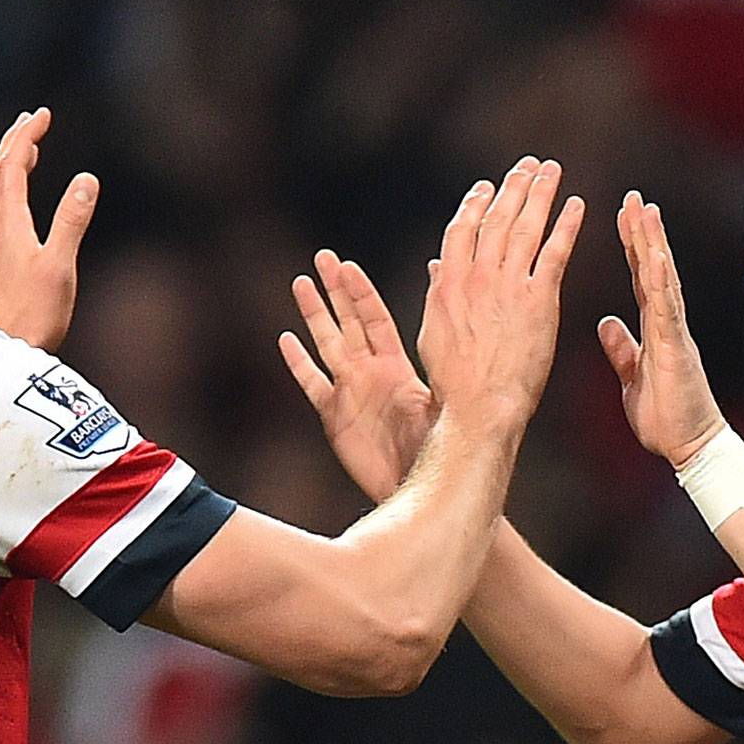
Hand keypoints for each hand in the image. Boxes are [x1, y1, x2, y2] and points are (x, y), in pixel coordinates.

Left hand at [0, 107, 98, 350]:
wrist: (7, 350)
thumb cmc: (34, 314)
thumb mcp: (60, 265)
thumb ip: (72, 221)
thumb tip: (86, 178)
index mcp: (8, 223)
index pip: (11, 165)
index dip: (26, 135)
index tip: (43, 114)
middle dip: (15, 141)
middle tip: (33, 119)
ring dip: (10, 161)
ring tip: (27, 146)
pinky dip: (10, 187)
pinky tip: (21, 195)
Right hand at [280, 251, 435, 503]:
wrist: (423, 486)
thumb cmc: (440, 443)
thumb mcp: (442, 393)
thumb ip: (442, 354)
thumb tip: (457, 334)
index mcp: (396, 365)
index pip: (375, 318)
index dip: (360, 292)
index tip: (347, 265)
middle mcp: (371, 374)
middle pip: (348, 323)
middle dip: (335, 290)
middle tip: (322, 257)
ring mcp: (350, 393)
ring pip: (327, 345)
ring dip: (314, 315)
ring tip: (300, 283)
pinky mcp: (334, 417)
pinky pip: (313, 384)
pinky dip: (299, 363)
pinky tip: (286, 340)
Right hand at [417, 157, 584, 429]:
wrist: (480, 407)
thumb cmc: (454, 381)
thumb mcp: (434, 332)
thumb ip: (438, 293)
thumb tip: (437, 267)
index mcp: (449, 282)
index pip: (462, 229)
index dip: (476, 204)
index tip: (487, 186)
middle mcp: (478, 276)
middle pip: (497, 219)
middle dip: (513, 187)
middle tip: (528, 165)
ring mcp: (509, 285)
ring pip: (526, 227)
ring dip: (540, 194)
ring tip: (551, 172)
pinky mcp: (540, 300)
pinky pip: (556, 252)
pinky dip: (567, 225)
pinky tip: (577, 206)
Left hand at [603, 192, 726, 467]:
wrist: (690, 446)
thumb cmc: (666, 417)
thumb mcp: (632, 377)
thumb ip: (622, 348)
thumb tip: (606, 324)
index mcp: (654, 328)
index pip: (641, 277)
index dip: (631, 246)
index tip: (621, 216)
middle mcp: (667, 322)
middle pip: (653, 267)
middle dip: (642, 231)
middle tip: (632, 197)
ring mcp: (674, 331)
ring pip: (663, 278)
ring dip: (653, 244)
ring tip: (644, 210)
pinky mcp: (676, 346)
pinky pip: (668, 308)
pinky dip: (662, 280)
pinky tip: (655, 256)